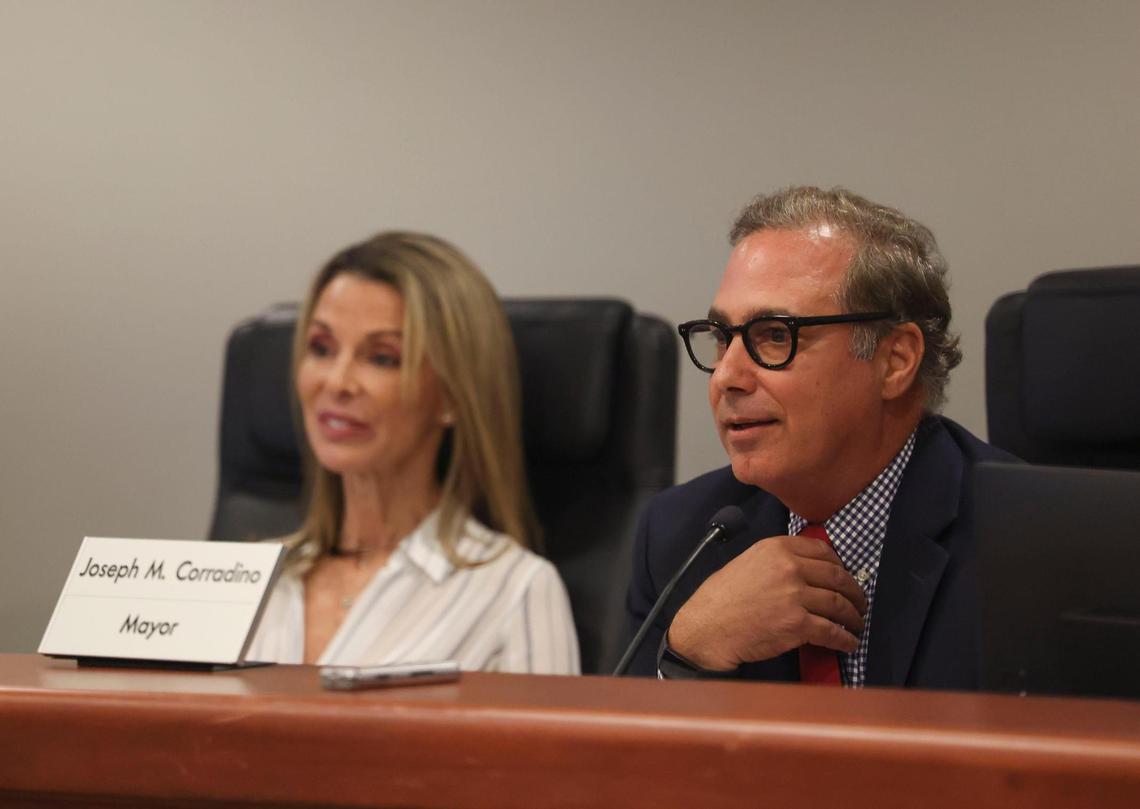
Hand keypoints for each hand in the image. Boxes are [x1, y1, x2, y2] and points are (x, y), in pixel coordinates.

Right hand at [667, 534, 867, 670]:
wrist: (707, 628)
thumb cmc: (722, 598)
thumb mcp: (747, 563)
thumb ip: (777, 561)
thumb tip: (806, 571)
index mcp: (776, 548)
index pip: (823, 551)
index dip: (841, 566)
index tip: (845, 578)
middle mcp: (789, 567)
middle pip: (837, 577)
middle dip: (854, 592)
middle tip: (859, 603)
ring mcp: (794, 595)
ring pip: (839, 604)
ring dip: (853, 617)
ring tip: (856, 624)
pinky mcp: (797, 624)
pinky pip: (831, 631)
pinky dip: (844, 639)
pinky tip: (848, 643)